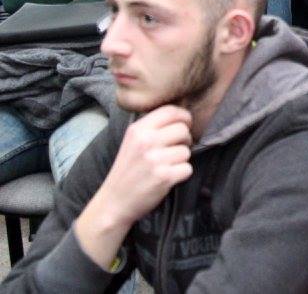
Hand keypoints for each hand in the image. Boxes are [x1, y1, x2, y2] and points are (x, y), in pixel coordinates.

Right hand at [75, 106, 192, 268]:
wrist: (113, 203)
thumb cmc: (127, 171)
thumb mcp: (133, 142)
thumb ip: (153, 127)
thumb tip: (182, 116)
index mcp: (138, 130)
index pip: (171, 111)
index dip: (184, 117)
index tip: (184, 125)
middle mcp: (146, 141)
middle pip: (183, 130)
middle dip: (184, 140)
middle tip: (173, 150)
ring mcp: (155, 160)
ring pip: (186, 151)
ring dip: (181, 160)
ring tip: (165, 166)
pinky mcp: (164, 177)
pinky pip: (187, 168)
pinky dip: (182, 174)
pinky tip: (168, 178)